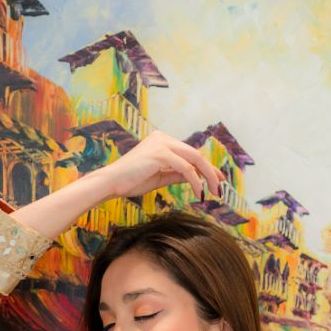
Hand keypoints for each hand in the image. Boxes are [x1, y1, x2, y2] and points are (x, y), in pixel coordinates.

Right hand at [97, 130, 224, 200]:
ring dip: (207, 177)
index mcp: (162, 141)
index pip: (189, 153)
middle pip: (196, 154)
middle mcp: (163, 138)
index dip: (206, 167)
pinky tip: (199, 192)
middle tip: (220, 188)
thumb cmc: (131, 181)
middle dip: (211, 171)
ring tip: (213, 193)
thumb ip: (177, 175)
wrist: (111, 182)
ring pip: (195, 159)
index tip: (218, 180)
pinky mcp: (161, 153)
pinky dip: (196, 181)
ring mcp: (162, 144)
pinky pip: (186, 168)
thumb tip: (197, 178)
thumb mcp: (160, 177)